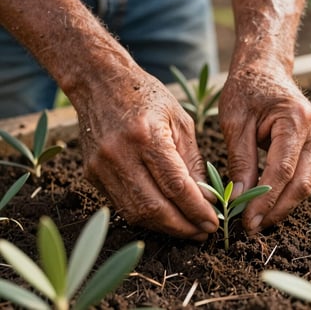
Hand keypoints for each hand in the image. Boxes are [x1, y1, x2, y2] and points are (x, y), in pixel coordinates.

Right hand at [77, 67, 218, 239]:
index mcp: (146, 136)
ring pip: (136, 212)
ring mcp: (101, 166)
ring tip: (187, 228)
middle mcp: (119, 154)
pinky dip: (146, 215)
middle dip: (183, 227)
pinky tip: (164, 215)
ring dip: (164, 227)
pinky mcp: (91, 174)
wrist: (100, 83)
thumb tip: (205, 198)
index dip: (197, 210)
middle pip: (154, 207)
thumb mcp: (179, 120)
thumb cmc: (146, 96)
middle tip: (203, 232)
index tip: (214, 222)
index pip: (176, 186)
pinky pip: (122, 205)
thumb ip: (192, 161)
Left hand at [219, 66, 310, 234]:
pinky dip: (284, 192)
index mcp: (295, 120)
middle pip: (300, 183)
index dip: (265, 200)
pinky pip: (301, 174)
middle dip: (276, 209)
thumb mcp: (235, 123)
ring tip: (257, 220)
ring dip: (281, 205)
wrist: (262, 69)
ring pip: (304, 182)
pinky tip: (266, 203)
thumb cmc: (245, 89)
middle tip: (251, 227)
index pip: (282, 171)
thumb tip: (240, 197)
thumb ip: (240, 160)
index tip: (246, 220)